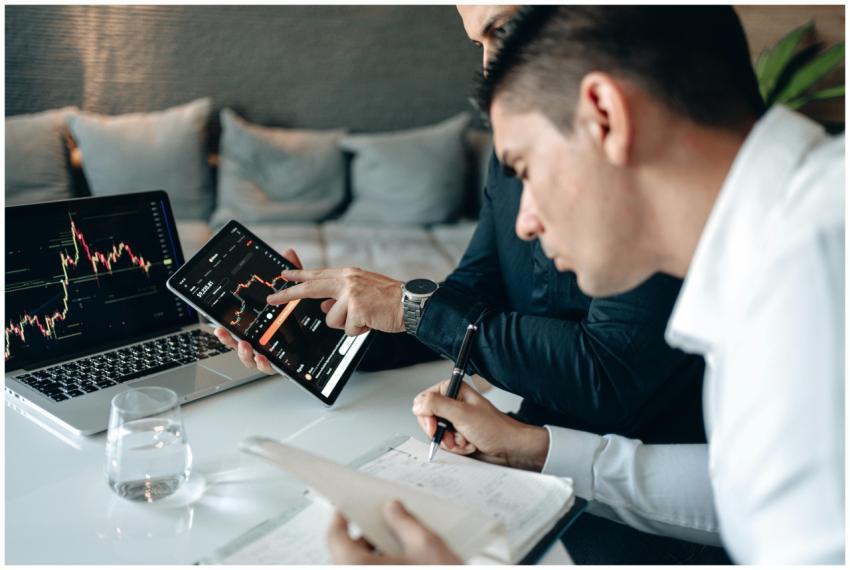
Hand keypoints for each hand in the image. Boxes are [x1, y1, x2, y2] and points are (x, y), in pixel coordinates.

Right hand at [212, 248, 303, 374]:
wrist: (328, 338)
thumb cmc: (308, 316)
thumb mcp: (300, 293)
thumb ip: (293, 275)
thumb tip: (288, 253)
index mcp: (263, 328)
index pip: (240, 330)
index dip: (227, 330)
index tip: (217, 325)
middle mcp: (265, 344)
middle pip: (240, 346)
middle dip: (229, 341)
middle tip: (224, 333)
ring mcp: (274, 356)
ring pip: (252, 361)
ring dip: (245, 355)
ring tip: (245, 346)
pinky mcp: (286, 365)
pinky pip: (272, 369)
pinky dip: (264, 364)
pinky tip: (263, 358)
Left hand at [265, 267, 404, 335]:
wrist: (412, 304)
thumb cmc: (390, 300)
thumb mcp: (363, 292)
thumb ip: (342, 297)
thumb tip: (325, 306)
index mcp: (348, 274)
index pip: (318, 273)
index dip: (298, 275)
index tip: (282, 275)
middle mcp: (347, 280)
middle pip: (311, 288)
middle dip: (289, 294)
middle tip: (272, 298)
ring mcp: (351, 294)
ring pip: (331, 319)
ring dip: (347, 325)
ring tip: (365, 318)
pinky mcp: (357, 309)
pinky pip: (347, 329)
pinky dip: (359, 331)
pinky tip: (371, 322)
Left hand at [326, 500, 461, 563]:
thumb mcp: (426, 544)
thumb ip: (405, 521)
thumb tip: (393, 509)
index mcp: (358, 566)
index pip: (335, 537)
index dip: (339, 518)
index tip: (344, 506)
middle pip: (347, 554)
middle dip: (365, 537)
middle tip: (382, 523)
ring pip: (360, 565)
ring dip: (374, 554)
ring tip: (399, 545)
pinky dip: (383, 565)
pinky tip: (405, 561)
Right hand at [412, 380, 549, 470]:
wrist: (510, 447)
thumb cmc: (494, 428)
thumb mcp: (462, 414)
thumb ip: (437, 406)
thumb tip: (417, 404)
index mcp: (452, 390)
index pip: (423, 401)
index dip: (427, 416)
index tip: (436, 427)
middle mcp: (452, 403)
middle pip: (428, 419)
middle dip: (442, 433)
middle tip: (454, 435)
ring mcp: (455, 419)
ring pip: (437, 434)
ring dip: (451, 442)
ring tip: (466, 440)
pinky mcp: (458, 433)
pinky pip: (446, 442)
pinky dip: (457, 447)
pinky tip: (470, 444)